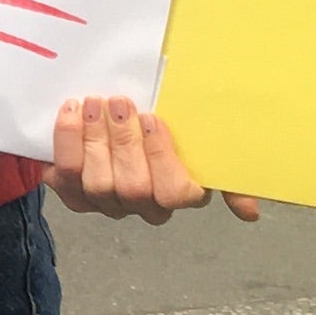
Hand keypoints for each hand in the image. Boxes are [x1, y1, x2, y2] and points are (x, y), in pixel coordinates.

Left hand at [45, 96, 258, 225]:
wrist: (109, 114)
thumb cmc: (158, 125)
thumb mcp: (199, 138)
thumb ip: (227, 173)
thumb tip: (250, 212)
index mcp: (179, 193)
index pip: (176, 194)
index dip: (162, 157)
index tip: (154, 118)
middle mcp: (143, 205)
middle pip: (134, 188)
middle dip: (124, 142)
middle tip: (118, 103)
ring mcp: (106, 202)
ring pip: (98, 184)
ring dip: (94, 140)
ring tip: (93, 104)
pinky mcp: (73, 194)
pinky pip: (65, 177)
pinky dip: (67, 142)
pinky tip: (71, 112)